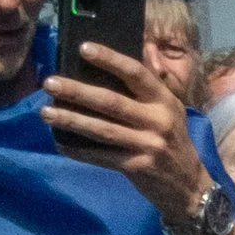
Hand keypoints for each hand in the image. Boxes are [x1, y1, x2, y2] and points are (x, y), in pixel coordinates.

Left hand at [41, 45, 210, 230]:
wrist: (188, 186)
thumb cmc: (173, 141)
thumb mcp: (171, 109)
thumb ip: (153, 82)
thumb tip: (140, 49)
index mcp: (164, 100)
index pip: (136, 73)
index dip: (110, 60)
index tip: (83, 48)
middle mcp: (158, 120)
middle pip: (111, 102)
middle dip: (77, 91)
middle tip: (50, 83)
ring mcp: (148, 145)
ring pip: (102, 129)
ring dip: (71, 119)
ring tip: (45, 111)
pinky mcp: (137, 167)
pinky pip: (101, 156)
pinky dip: (78, 150)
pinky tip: (60, 142)